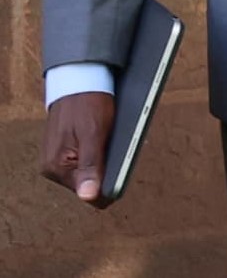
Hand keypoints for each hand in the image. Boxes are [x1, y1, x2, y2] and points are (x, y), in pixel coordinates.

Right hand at [37, 91, 115, 206]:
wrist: (78, 82)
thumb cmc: (87, 105)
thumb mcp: (93, 136)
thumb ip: (91, 166)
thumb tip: (87, 196)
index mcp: (57, 168)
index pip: (92, 196)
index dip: (111, 185)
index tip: (121, 168)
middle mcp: (54, 169)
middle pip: (92, 187)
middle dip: (108, 172)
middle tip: (115, 149)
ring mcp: (58, 162)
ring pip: (92, 175)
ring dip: (105, 163)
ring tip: (108, 142)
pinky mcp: (65, 154)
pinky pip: (88, 164)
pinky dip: (100, 156)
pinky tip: (104, 141)